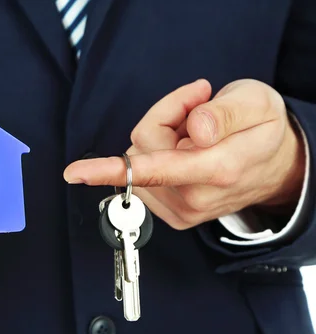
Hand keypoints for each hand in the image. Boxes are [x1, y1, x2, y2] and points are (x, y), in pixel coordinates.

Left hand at [63, 79, 305, 229]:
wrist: (276, 167)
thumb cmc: (263, 129)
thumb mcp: (257, 102)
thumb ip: (225, 112)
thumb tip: (193, 128)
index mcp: (218, 169)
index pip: (156, 168)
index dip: (110, 168)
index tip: (75, 173)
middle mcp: (195, 197)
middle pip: (142, 147)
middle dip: (164, 118)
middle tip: (199, 107)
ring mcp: (182, 210)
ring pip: (138, 159)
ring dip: (161, 138)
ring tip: (198, 135)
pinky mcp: (172, 214)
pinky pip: (142, 175)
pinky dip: (158, 157)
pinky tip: (186, 151)